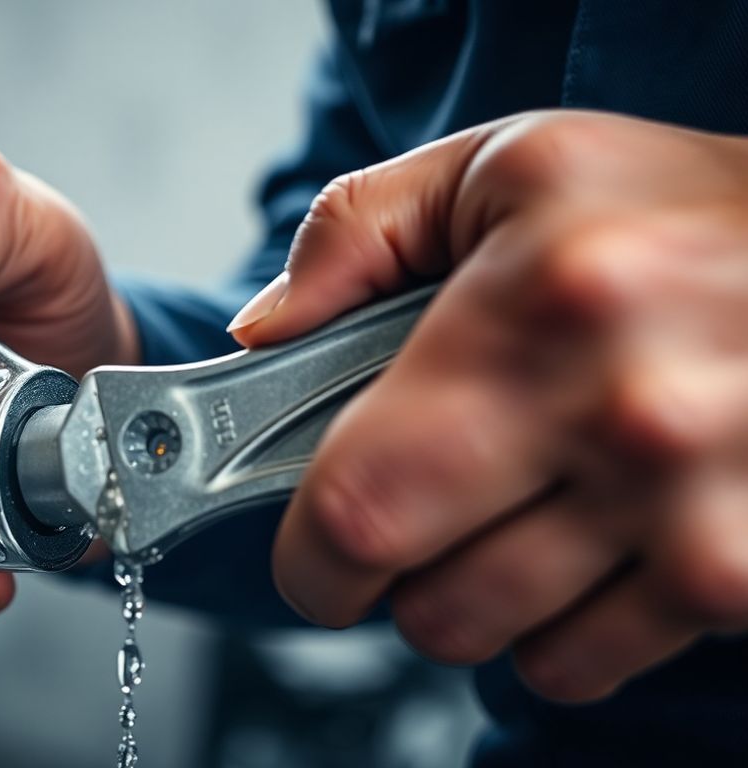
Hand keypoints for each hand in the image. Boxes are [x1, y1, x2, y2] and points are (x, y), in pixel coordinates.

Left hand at [229, 111, 747, 701]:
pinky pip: (584, 665)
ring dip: (476, 598)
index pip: (359, 507)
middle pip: (425, 603)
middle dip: (388, 582)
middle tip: (413, 519)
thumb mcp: (507, 166)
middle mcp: (623, 420)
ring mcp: (694, 512)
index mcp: (535, 307)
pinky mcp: (740, 576)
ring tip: (516, 510)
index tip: (311, 551)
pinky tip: (585, 545)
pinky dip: (559, 627)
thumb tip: (262, 331)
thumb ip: (358, 229)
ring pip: (498, 643)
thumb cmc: (676, 211)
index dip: (309, 555)